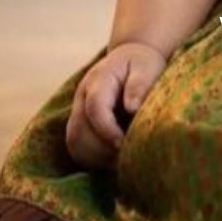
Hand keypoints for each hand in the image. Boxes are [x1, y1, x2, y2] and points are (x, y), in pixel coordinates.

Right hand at [65, 41, 167, 169]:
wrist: (130, 57)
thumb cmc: (142, 64)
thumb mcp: (147, 67)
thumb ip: (139, 84)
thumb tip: (132, 108)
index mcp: (98, 80)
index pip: (94, 107)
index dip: (106, 130)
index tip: (123, 144)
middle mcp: (82, 97)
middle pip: (78, 130)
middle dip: (101, 150)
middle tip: (127, 159)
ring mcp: (79, 112)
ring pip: (75, 143)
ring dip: (97, 158)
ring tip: (122, 163)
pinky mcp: (81, 126)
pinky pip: (79, 149)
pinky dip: (95, 160)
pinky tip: (115, 161)